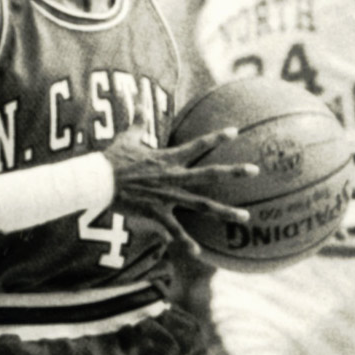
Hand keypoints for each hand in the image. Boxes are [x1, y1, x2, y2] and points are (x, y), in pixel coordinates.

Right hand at [103, 121, 258, 256]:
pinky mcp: (156, 212)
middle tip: (255, 169)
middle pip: (209, 174)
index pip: (197, 145)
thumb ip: (139, 121)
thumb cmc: (113, 159)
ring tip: (244, 217)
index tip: (235, 132)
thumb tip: (139, 100)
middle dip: (233, 172)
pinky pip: (174, 230)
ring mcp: (167, 196)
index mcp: (168, 159)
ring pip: (202, 205)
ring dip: (224, 211)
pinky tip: (198, 253)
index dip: (217, 137)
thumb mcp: (128, 137)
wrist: (99, 181)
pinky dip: (185, 242)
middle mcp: (173, 177)